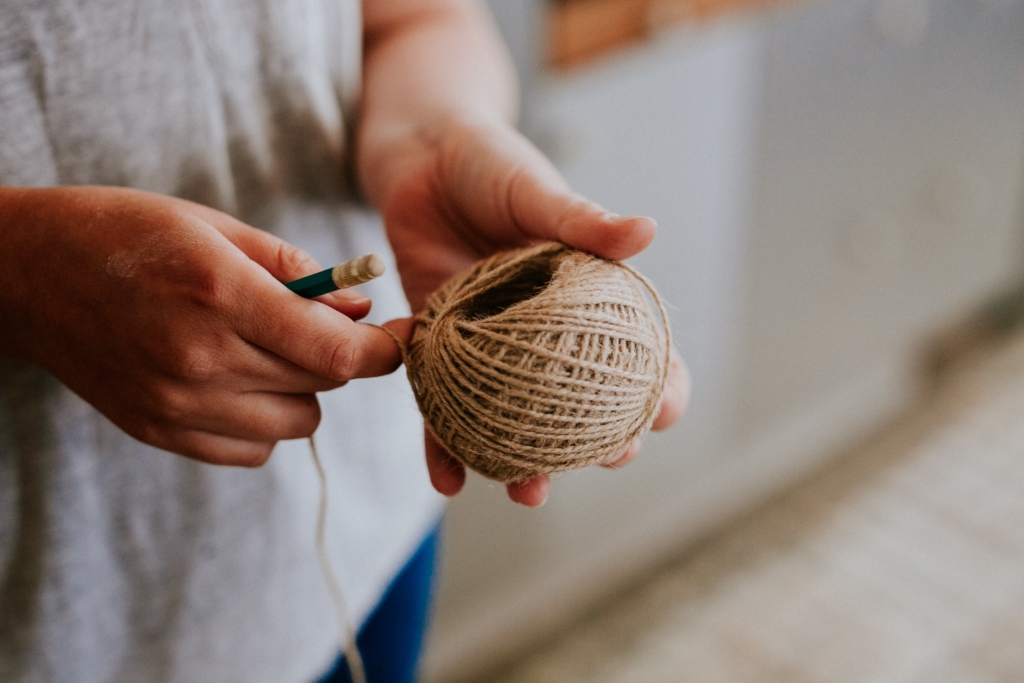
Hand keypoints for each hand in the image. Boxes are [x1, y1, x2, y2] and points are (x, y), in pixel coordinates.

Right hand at [0, 186, 401, 465]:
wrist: (26, 274)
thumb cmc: (126, 233)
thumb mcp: (216, 226)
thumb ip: (296, 270)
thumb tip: (361, 307)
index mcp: (219, 294)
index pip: (337, 352)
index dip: (383, 351)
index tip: (397, 339)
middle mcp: (199, 358)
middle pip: (323, 387)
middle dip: (339, 357)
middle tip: (317, 326)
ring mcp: (176, 404)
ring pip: (296, 425)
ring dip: (302, 392)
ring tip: (266, 350)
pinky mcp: (158, 431)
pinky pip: (252, 452)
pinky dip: (264, 424)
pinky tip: (238, 382)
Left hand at [363, 114, 689, 505]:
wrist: (418, 154)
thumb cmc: (490, 164)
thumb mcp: (537, 192)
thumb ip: (582, 220)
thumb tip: (646, 231)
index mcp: (582, 294)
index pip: (633, 349)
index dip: (657, 385)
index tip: (663, 414)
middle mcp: (539, 330)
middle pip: (576, 400)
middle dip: (596, 440)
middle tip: (606, 461)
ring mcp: (489, 344)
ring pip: (510, 417)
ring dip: (522, 462)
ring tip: (529, 494)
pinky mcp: (438, 346)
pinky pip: (440, 403)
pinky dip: (441, 444)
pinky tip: (449, 480)